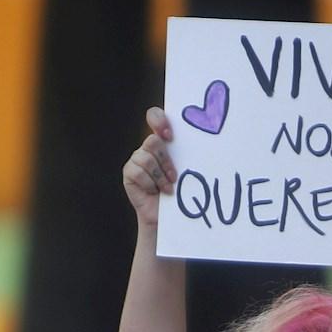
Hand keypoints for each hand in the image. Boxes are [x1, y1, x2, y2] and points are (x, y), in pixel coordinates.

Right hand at [122, 107, 177, 229]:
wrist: (167, 215)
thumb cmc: (181, 191)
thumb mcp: (186, 168)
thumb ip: (186, 152)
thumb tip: (203, 137)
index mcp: (162, 140)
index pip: (154, 116)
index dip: (159, 120)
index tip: (170, 136)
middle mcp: (148, 147)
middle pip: (153, 141)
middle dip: (166, 160)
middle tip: (174, 176)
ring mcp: (136, 159)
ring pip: (146, 158)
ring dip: (160, 176)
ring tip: (168, 188)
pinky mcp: (129, 172)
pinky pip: (138, 172)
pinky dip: (150, 183)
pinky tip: (155, 191)